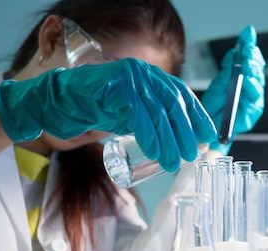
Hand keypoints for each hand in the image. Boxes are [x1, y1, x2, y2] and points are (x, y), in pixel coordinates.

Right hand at [0, 58, 215, 171]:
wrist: (58, 102)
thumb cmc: (98, 110)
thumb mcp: (134, 116)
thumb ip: (155, 122)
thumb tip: (183, 142)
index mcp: (152, 77)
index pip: (183, 95)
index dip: (199, 117)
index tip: (209, 137)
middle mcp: (144, 72)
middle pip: (173, 103)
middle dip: (184, 132)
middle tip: (189, 156)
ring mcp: (128, 75)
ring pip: (157, 110)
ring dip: (167, 139)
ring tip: (171, 161)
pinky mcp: (113, 84)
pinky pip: (137, 112)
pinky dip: (148, 133)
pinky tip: (153, 150)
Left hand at [202, 25, 265, 154]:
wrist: (204, 131)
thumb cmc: (212, 108)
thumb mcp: (218, 83)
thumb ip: (228, 69)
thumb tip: (234, 52)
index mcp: (245, 80)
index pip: (251, 60)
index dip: (250, 46)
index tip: (248, 33)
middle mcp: (251, 90)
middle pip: (257, 70)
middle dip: (252, 57)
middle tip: (247, 47)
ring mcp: (252, 103)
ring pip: (258, 83)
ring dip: (252, 71)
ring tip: (246, 62)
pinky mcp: (250, 116)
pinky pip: (253, 101)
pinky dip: (250, 89)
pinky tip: (246, 80)